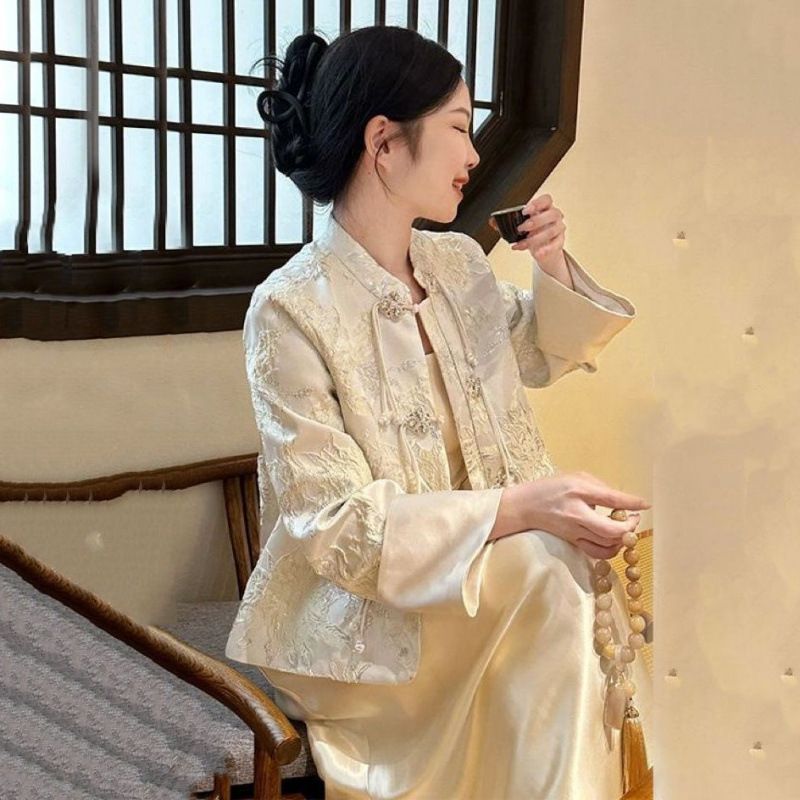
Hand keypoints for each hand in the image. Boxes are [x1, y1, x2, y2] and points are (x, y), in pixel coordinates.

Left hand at [489, 193, 566, 276]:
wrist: (542, 248)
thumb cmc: (532, 232)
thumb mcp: (519, 226)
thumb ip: (505, 223)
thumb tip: (492, 222)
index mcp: (544, 207)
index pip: (546, 199)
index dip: (537, 203)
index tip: (526, 211)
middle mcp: (554, 216)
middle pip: (552, 214)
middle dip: (536, 221)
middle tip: (521, 228)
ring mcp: (558, 228)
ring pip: (552, 230)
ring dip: (536, 237)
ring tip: (523, 243)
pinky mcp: (559, 241)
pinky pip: (556, 244)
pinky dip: (546, 249)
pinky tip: (537, 253)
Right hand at [492, 471, 649, 559]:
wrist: (525, 506)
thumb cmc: (551, 488)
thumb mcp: (574, 477)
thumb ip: (598, 487)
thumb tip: (620, 501)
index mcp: (578, 491)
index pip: (611, 499)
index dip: (631, 503)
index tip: (645, 505)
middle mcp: (577, 514)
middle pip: (611, 529)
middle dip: (629, 527)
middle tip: (634, 519)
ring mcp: (574, 531)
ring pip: (607, 544)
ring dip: (622, 538)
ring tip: (624, 528)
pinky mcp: (573, 542)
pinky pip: (597, 552)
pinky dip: (610, 549)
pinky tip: (612, 540)